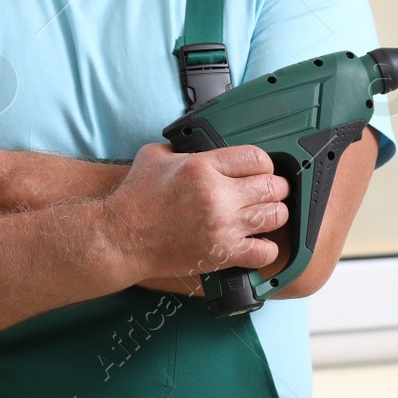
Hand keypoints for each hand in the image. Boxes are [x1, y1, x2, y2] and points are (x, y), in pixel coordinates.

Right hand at [103, 142, 289, 285]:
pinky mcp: (221, 254)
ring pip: (275, 216)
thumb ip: (184, 146)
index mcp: (203, 167)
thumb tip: (199, 144)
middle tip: (269, 190)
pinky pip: (265, 252)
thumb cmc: (135, 198)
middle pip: (273, 186)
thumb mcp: (156, 155)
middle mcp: (217, 196)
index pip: (257, 158)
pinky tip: (256, 242)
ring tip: (266, 213)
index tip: (260, 169)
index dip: (264, 163)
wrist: (121, 238)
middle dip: (276, 187)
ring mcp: (222, 227)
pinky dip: (266, 247)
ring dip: (275, 213)